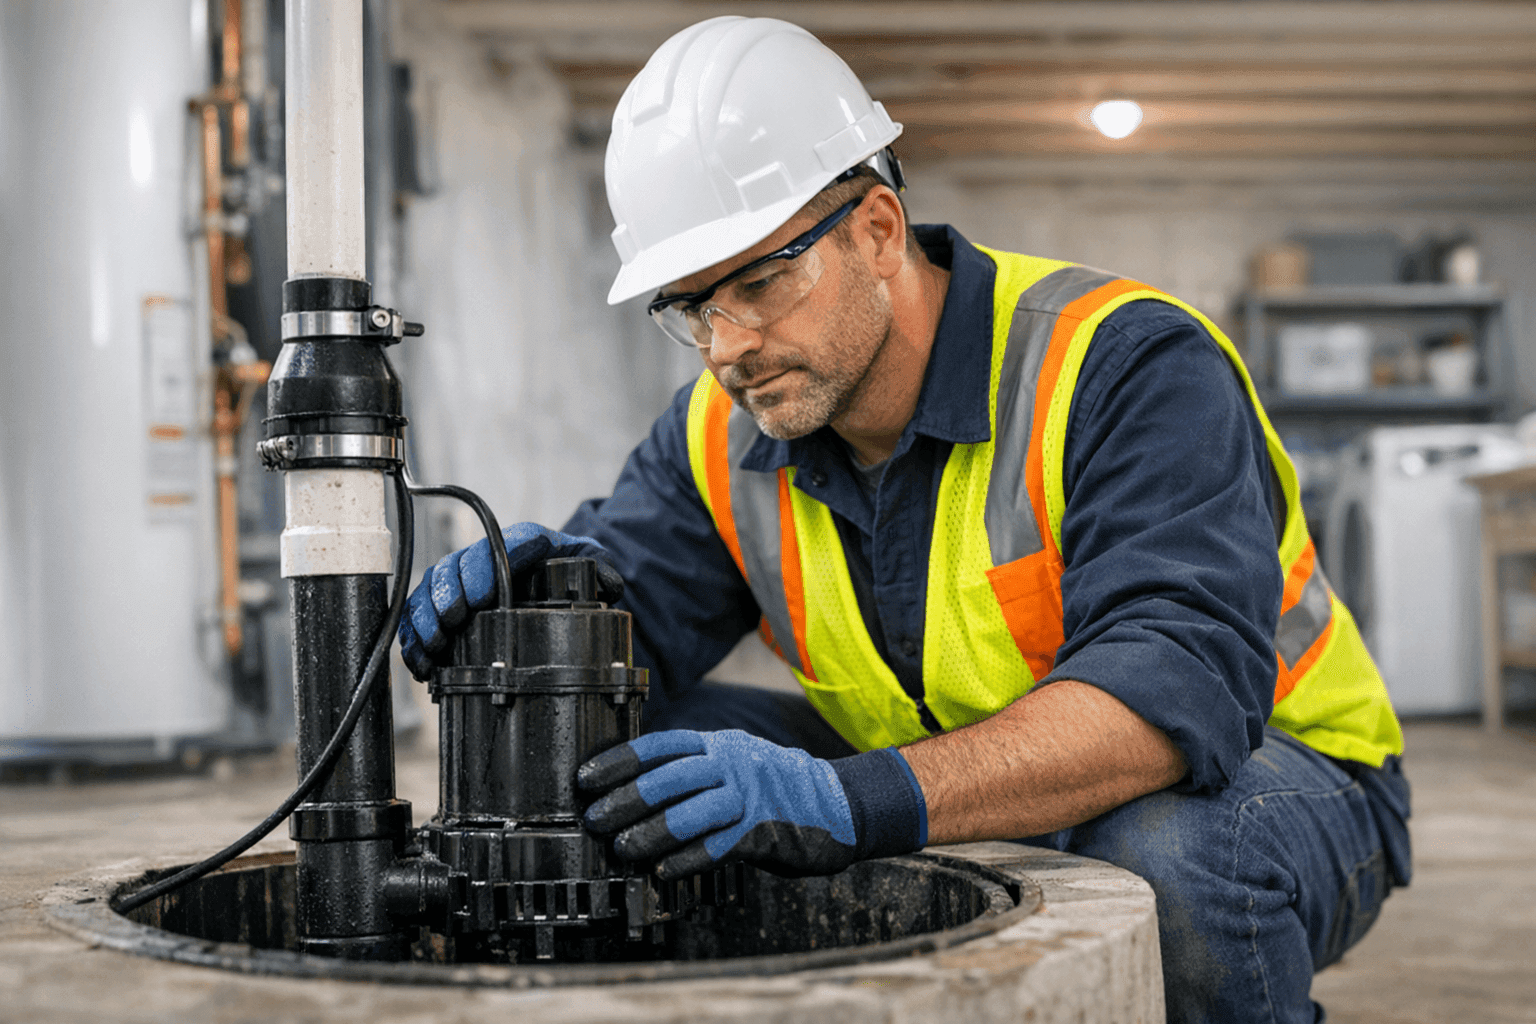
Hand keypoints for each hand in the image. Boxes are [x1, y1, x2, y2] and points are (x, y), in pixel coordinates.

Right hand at [398, 523, 622, 678]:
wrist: (557, 575)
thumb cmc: (573, 570)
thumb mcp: (593, 565)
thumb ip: (603, 572)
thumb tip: (608, 586)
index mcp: (528, 541)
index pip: (505, 544)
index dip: (486, 567)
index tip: (483, 596)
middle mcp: (490, 553)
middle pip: (458, 563)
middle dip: (450, 592)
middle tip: (454, 620)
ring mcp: (465, 574)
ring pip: (433, 584)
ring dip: (427, 614)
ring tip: (435, 643)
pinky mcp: (449, 598)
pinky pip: (420, 610)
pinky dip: (415, 635)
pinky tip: (421, 660)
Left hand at [578, 730, 927, 879]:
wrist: (839, 804)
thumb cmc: (774, 789)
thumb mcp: (734, 763)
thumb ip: (694, 772)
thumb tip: (634, 790)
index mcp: (718, 744)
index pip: (659, 745)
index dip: (619, 760)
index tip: (586, 778)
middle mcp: (732, 763)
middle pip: (670, 777)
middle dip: (626, 799)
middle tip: (596, 819)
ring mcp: (750, 796)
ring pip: (691, 812)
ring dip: (652, 832)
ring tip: (624, 849)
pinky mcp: (765, 831)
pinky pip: (719, 846)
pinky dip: (688, 859)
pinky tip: (664, 870)